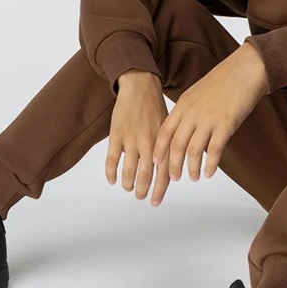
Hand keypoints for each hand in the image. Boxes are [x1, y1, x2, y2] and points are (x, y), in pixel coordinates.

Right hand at [105, 71, 173, 205]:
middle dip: (143, 190)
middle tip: (141, 197)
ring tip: (128, 188)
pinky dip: (111, 172)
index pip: (164, 172)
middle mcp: (149, 143)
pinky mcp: (117, 135)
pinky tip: (112, 180)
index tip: (155, 202)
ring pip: (129, 170)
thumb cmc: (155, 107)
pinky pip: (112, 159)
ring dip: (128, 183)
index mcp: (163, 142)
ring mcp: (132, 139)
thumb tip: (175, 168)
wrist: (140, 86)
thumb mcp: (170, 127)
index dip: (160, 189)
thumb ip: (170, 147)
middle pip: (146, 175)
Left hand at [151, 43, 266, 181]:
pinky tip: (209, 173)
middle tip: (174, 178)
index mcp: (184, 104)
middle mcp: (193, 112)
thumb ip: (189, 111)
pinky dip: (210, 165)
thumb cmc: (225, 81)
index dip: (159, 149)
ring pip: (194, 150)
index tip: (156, 163)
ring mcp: (209, 118)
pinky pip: (215, 150)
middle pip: (176, 145)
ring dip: (192, 168)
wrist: (246, 68)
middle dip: (173, 165)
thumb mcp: (198, 93)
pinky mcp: (227, 123)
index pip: (165, 131)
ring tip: (194, 178)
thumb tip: (185, 130)